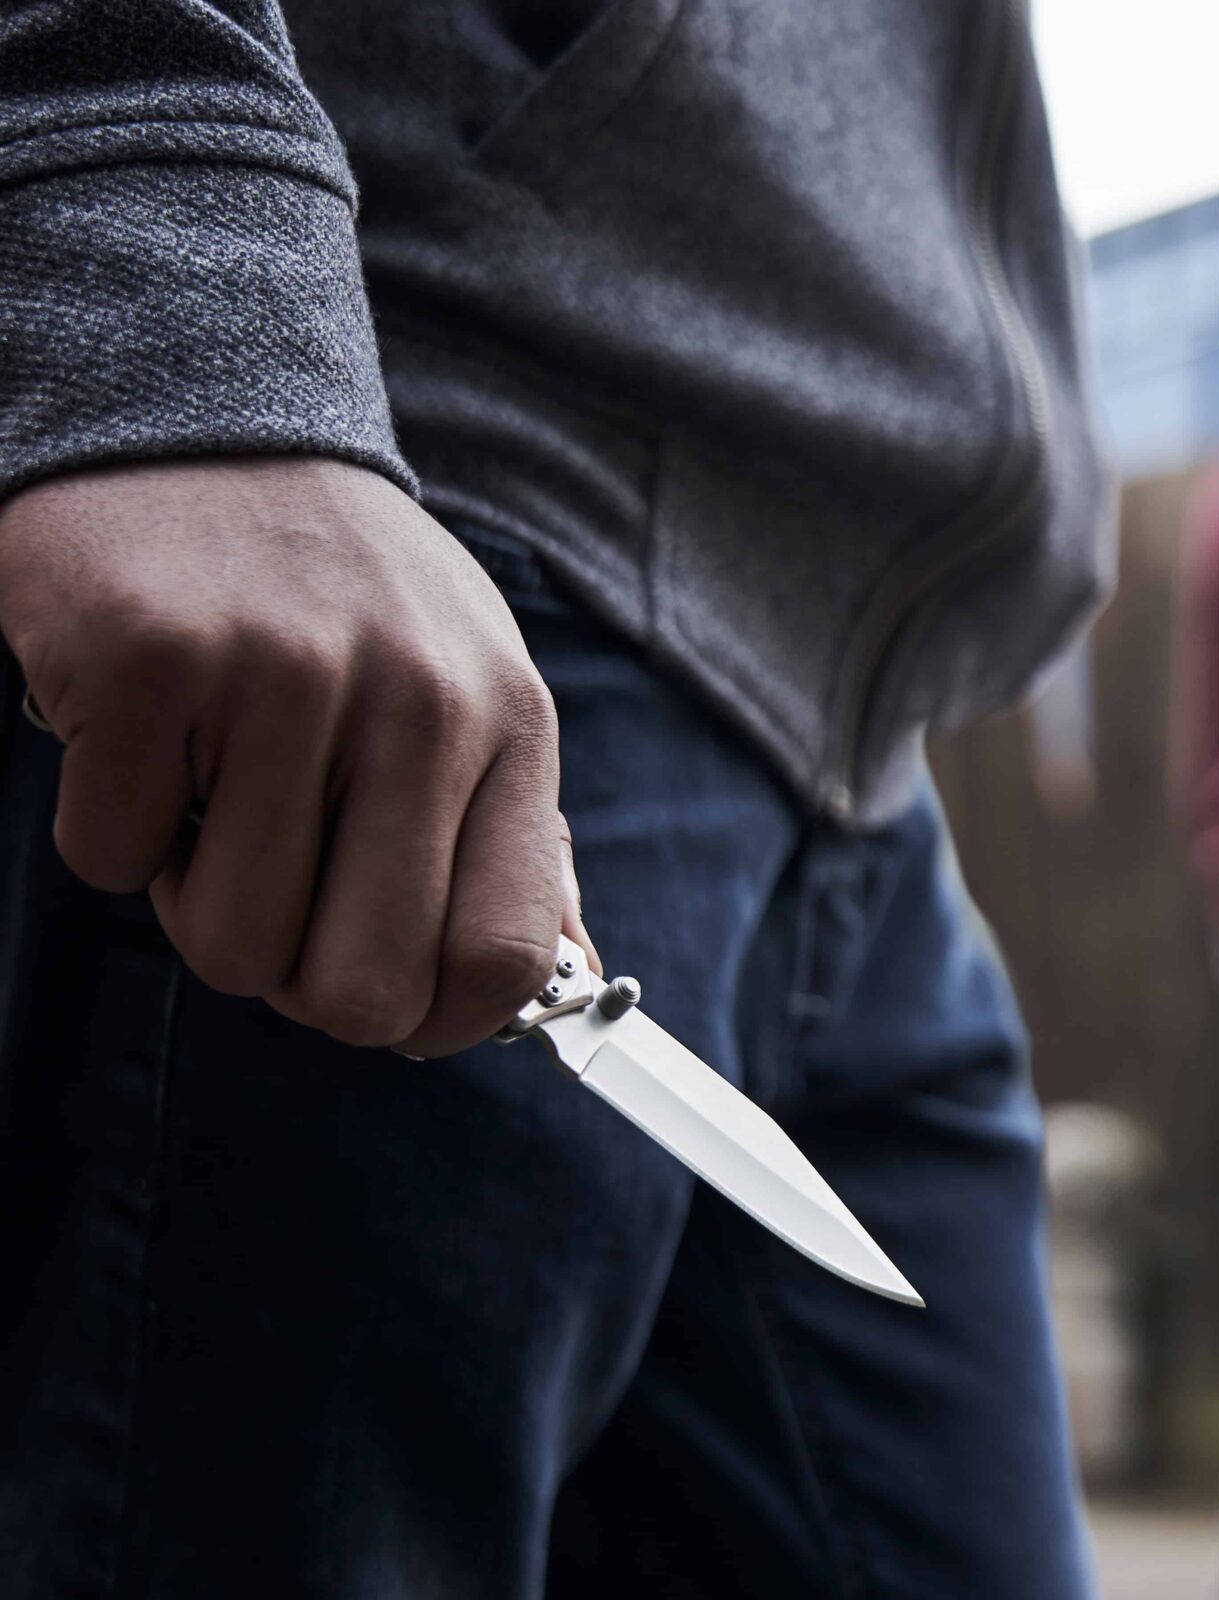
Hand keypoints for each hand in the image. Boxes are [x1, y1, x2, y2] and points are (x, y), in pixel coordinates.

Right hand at [0, 456, 589, 1054]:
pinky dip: (116, 826)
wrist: (204, 417)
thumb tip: (564, 981)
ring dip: (198, 901)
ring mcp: (283, 680)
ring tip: (216, 796)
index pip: (504, 957)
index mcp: (509, 725)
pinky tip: (150, 737)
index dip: (437, 1024)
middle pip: (362, 987)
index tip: (394, 1009)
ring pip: (229, 943)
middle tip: (277, 903)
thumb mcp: (473, 692)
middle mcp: (415, 704)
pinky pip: (114, 859)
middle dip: (302, 984)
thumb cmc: (345, 592)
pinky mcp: (148, 665)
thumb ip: (515, 841)